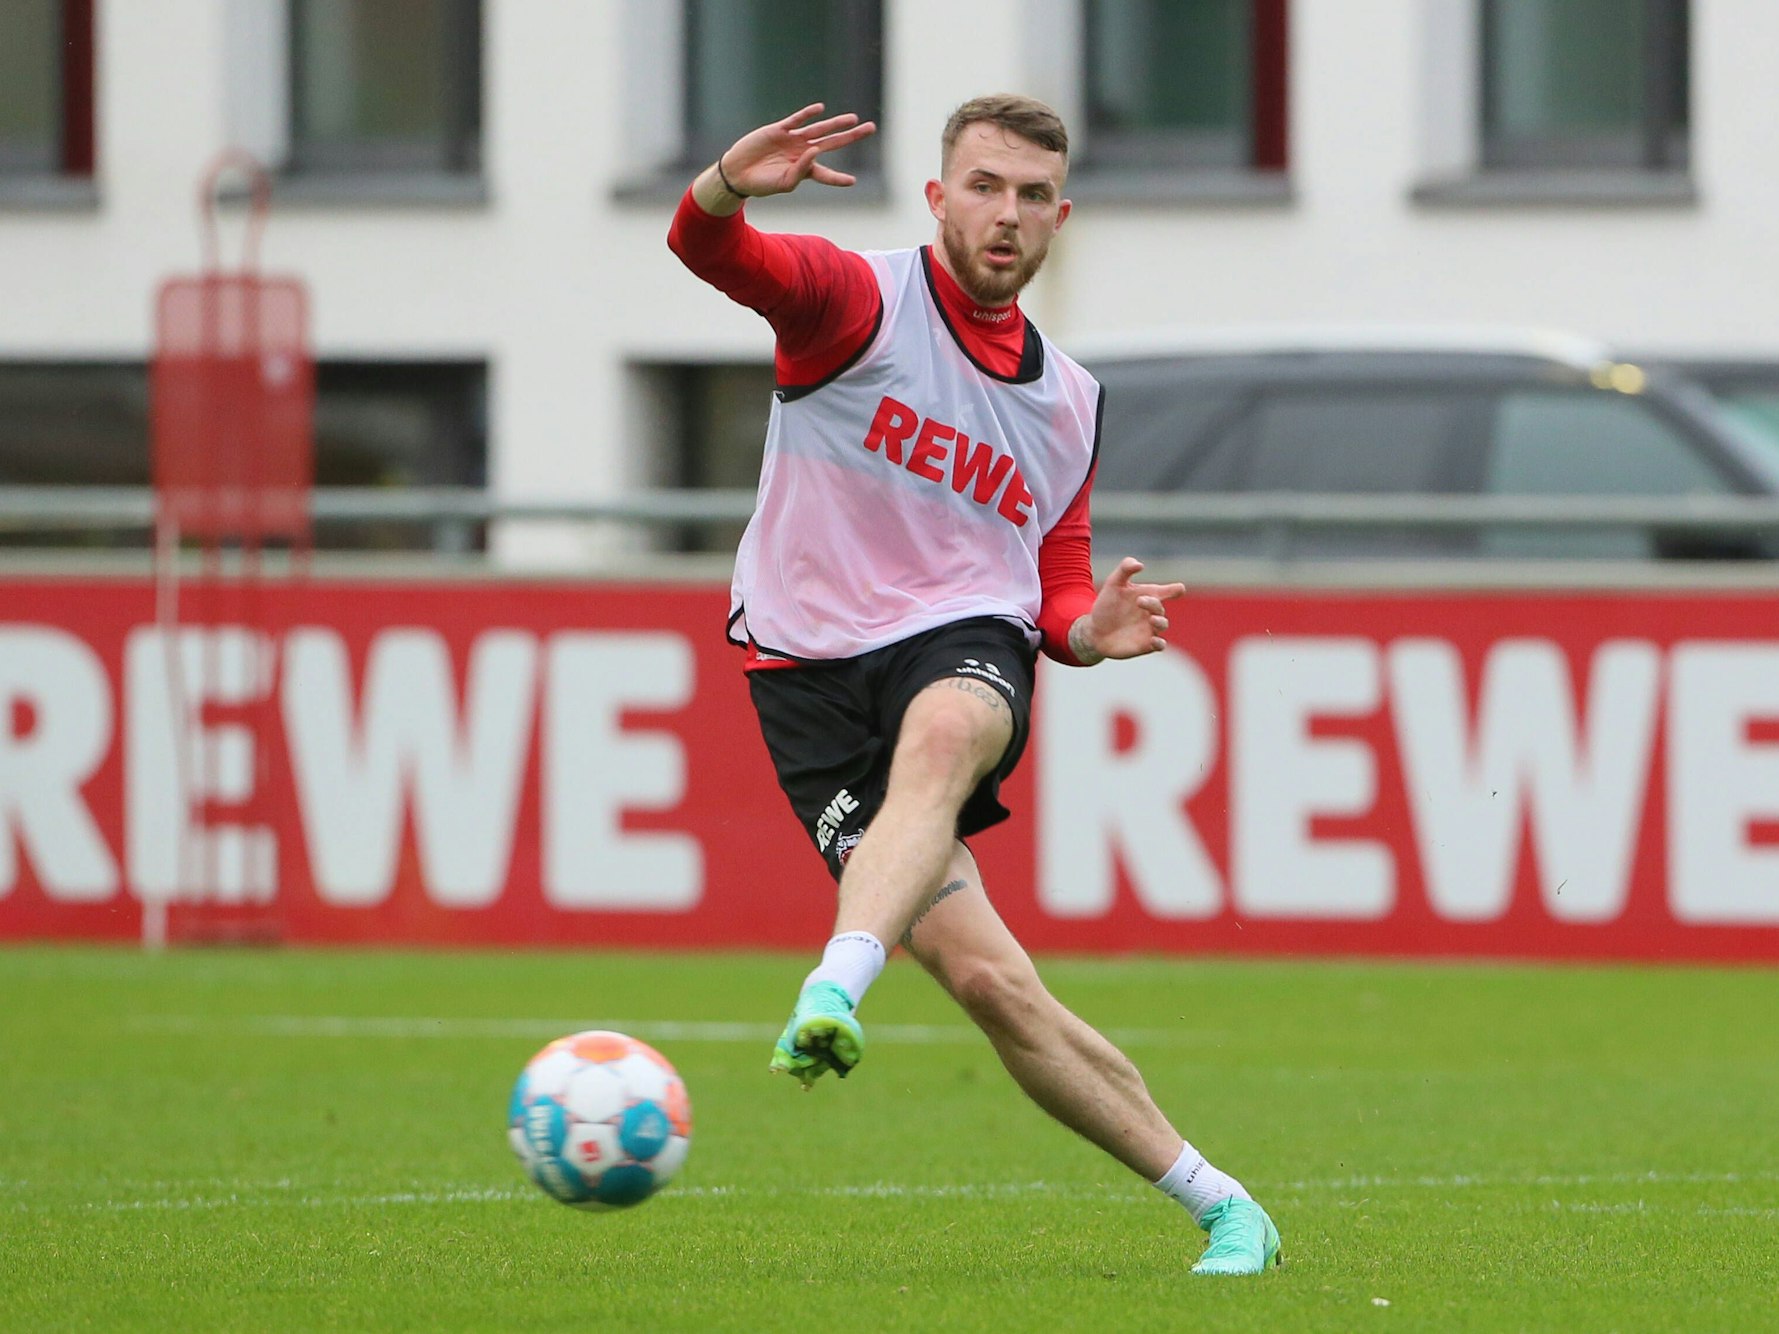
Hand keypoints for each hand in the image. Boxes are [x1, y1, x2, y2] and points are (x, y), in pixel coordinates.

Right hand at [712, 103, 877, 200]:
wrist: (738, 172)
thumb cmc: (761, 184)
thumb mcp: (785, 183)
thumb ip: (803, 170)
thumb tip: (817, 150)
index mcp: (805, 170)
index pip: (827, 173)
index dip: (838, 178)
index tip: (853, 181)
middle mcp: (803, 153)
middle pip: (832, 143)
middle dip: (851, 136)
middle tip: (871, 128)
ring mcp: (792, 140)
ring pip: (819, 129)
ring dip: (836, 123)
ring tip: (853, 119)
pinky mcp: (780, 129)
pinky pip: (797, 120)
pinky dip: (807, 114)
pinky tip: (820, 109)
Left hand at [1069, 557, 1186, 662]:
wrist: (1094, 631)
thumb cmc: (1107, 606)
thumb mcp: (1113, 584)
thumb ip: (1125, 569)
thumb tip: (1140, 565)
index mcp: (1148, 596)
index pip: (1167, 591)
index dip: (1175, 589)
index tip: (1178, 589)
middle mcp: (1151, 612)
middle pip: (1159, 607)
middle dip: (1153, 603)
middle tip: (1140, 600)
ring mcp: (1150, 629)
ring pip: (1162, 624)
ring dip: (1160, 621)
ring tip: (1152, 619)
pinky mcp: (1146, 645)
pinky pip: (1159, 645)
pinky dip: (1159, 643)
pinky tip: (1154, 640)